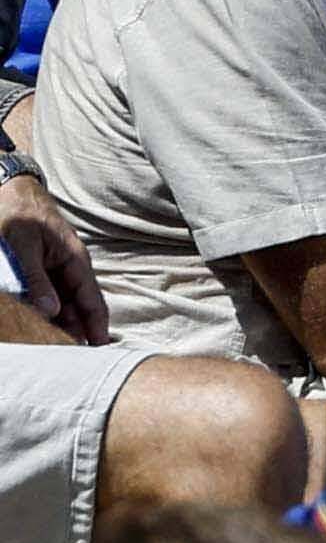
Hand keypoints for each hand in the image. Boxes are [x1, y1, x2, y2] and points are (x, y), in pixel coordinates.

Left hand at [0, 176, 99, 343]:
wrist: (7, 189)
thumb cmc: (17, 212)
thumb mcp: (23, 245)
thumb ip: (36, 278)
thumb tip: (50, 312)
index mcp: (75, 260)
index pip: (93, 300)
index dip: (97, 326)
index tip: (99, 349)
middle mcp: (71, 267)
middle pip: (79, 306)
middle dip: (77, 330)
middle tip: (67, 353)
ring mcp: (57, 269)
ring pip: (64, 302)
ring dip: (59, 322)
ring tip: (51, 342)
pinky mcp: (43, 269)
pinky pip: (50, 294)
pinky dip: (46, 309)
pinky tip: (40, 322)